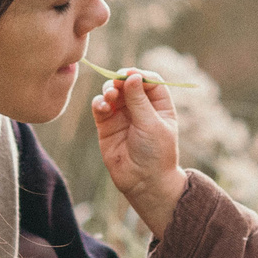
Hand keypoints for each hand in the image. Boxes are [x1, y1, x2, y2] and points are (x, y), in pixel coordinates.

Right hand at [90, 70, 188, 240]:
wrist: (143, 182)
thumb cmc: (155, 154)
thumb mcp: (152, 124)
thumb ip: (139, 100)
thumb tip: (132, 77)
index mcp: (159, 105)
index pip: (149, 81)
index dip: (140, 75)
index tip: (131, 75)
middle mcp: (140, 107)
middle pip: (128, 83)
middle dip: (121, 80)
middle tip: (116, 83)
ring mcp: (122, 115)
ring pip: (112, 92)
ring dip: (109, 89)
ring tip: (110, 96)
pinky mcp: (106, 125)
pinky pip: (100, 107)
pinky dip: (99, 103)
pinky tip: (103, 107)